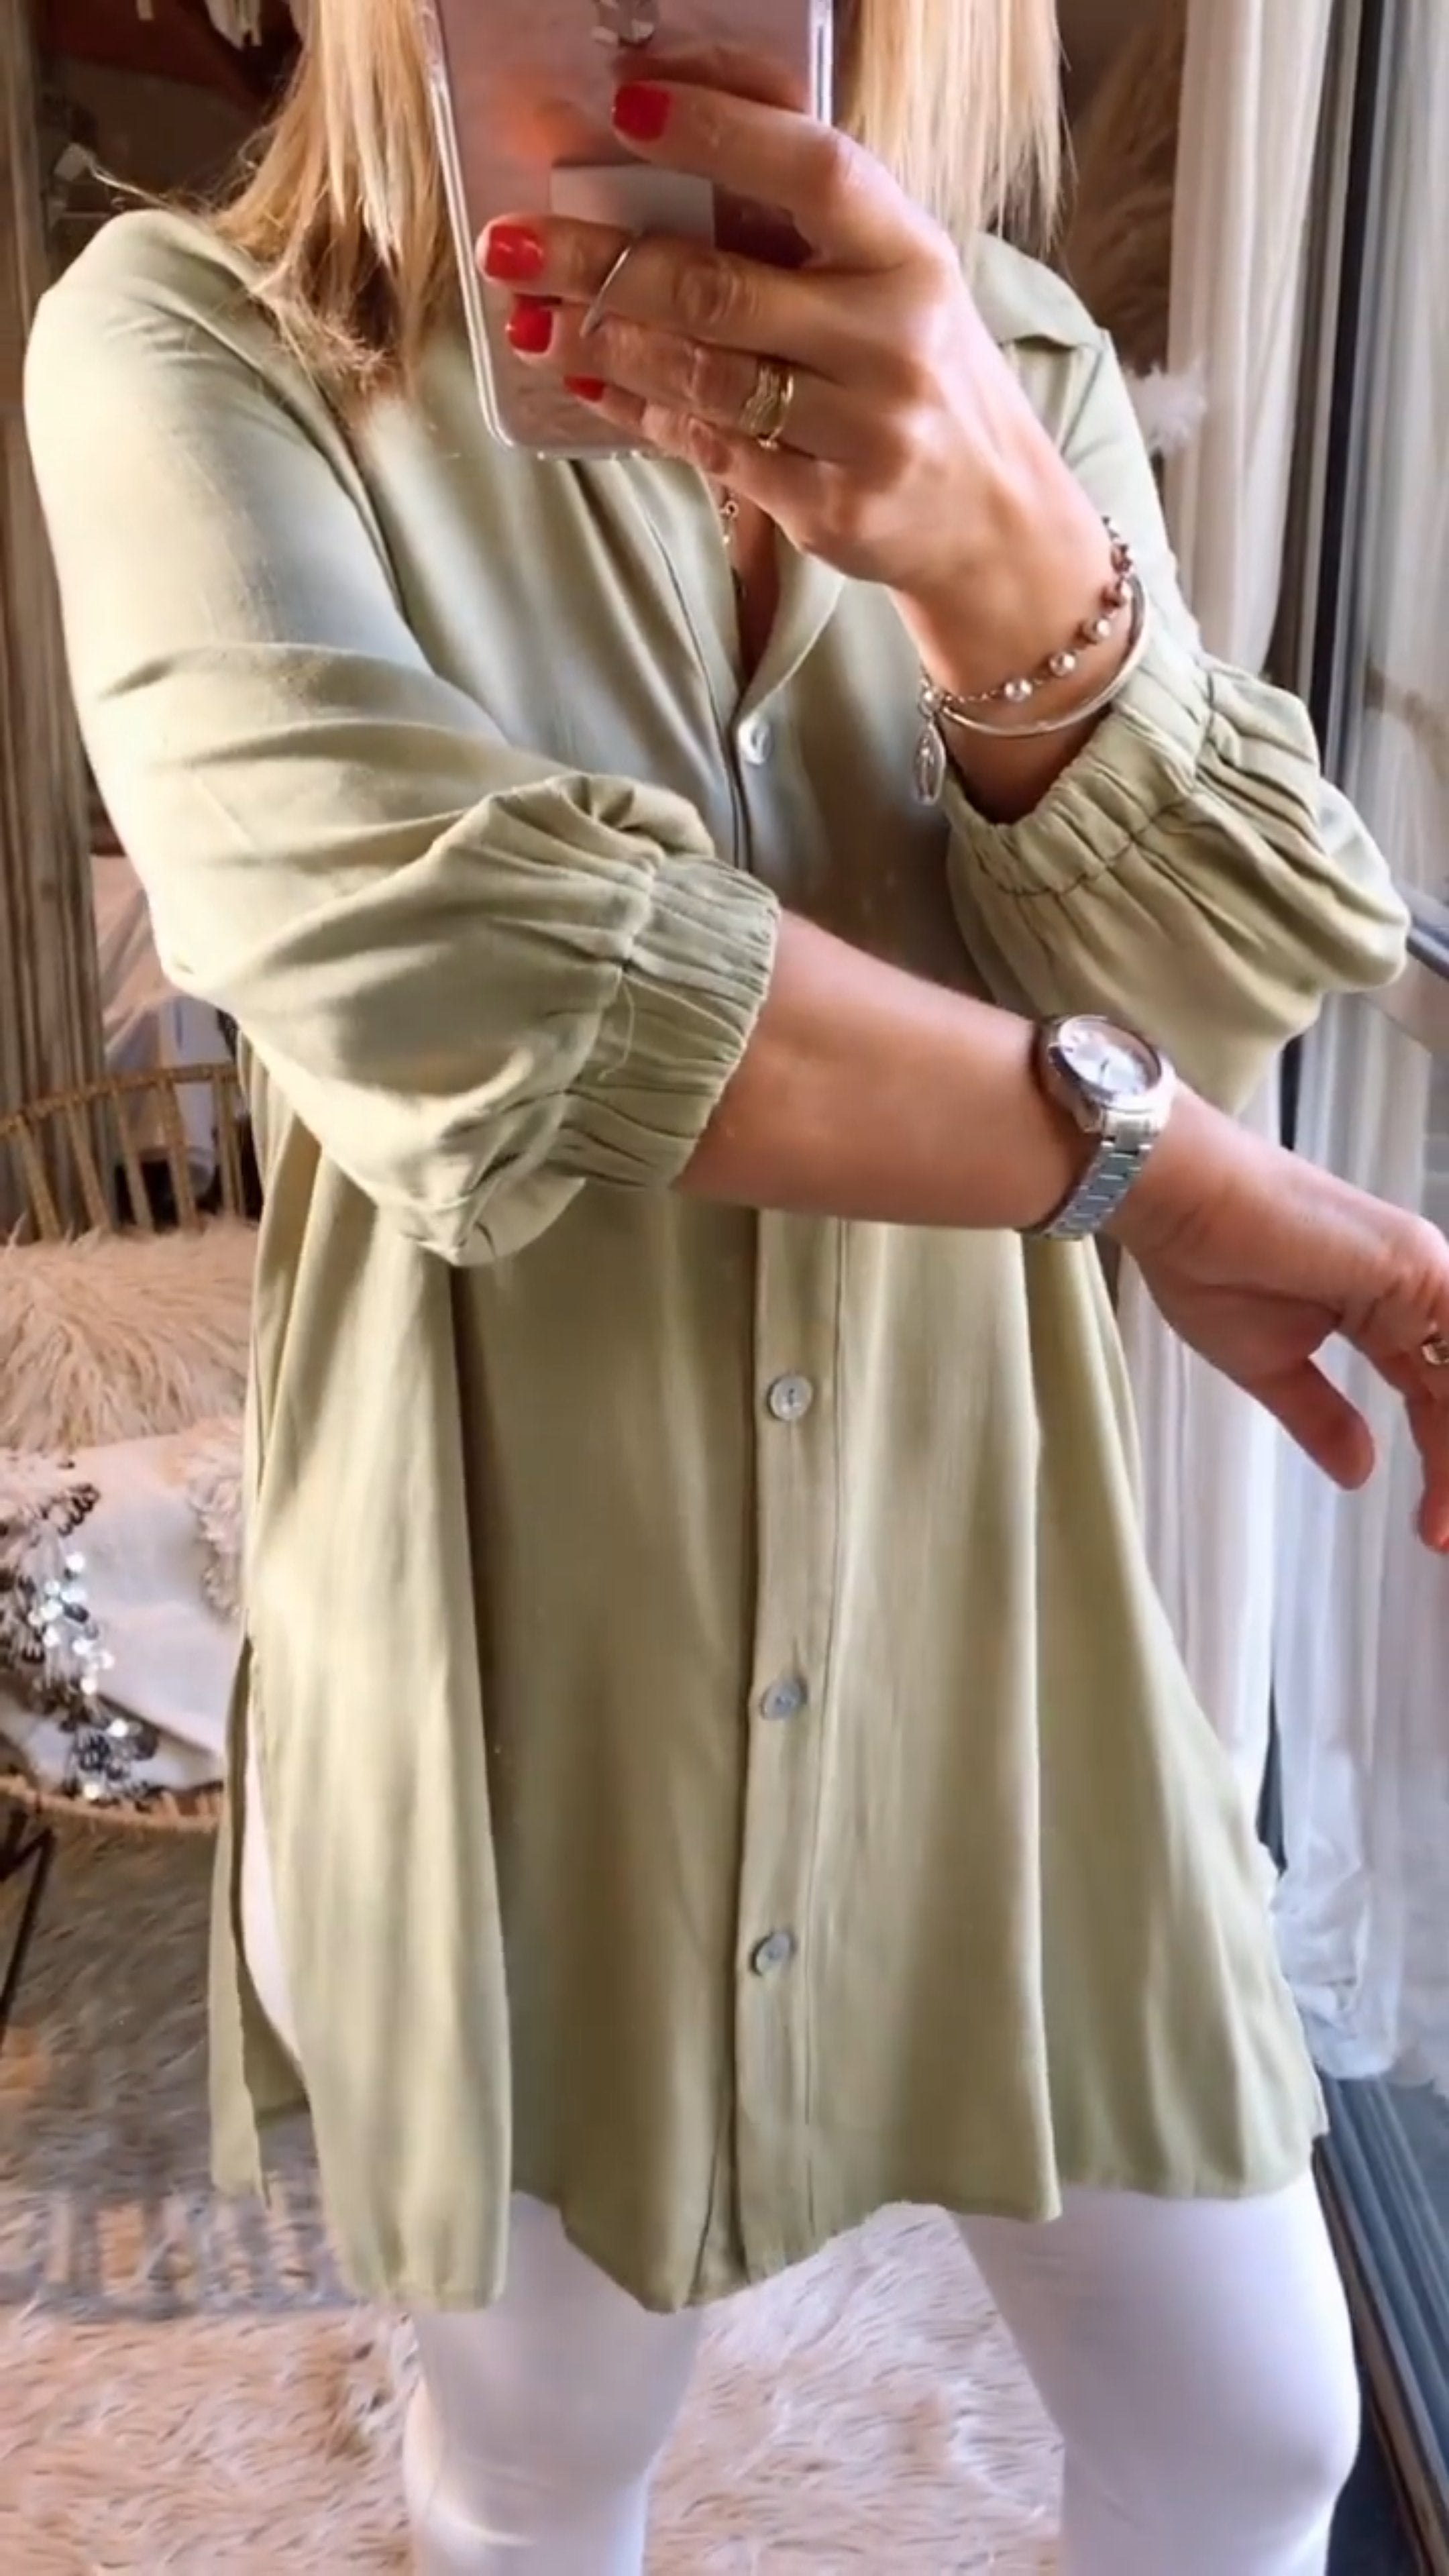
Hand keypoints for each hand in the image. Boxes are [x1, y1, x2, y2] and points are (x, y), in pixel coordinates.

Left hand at [477, 72, 1090, 616]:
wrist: (988, 516)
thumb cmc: (918, 373)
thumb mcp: (892, 279)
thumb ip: (806, 225)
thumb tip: (667, 150)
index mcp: (911, 256)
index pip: (814, 173)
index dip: (720, 133)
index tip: (628, 108)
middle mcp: (893, 342)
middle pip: (720, 289)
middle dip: (599, 262)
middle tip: (512, 242)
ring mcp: (864, 434)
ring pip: (704, 378)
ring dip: (601, 343)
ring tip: (529, 318)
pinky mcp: (830, 509)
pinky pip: (711, 451)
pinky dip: (641, 412)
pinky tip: (590, 382)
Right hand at [1119, 1093, 1448, 1549]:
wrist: (1179, 1200)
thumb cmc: (1207, 1263)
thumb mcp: (1269, 1364)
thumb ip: (1321, 1416)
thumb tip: (1359, 1472)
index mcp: (1391, 1308)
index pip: (1437, 1398)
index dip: (1444, 1467)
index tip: (1433, 1534)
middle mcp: (1422, 1287)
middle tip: (1443, 1539)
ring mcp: (1424, 1272)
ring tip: (1443, 1523)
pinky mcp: (1415, 1266)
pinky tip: (1445, 1462)